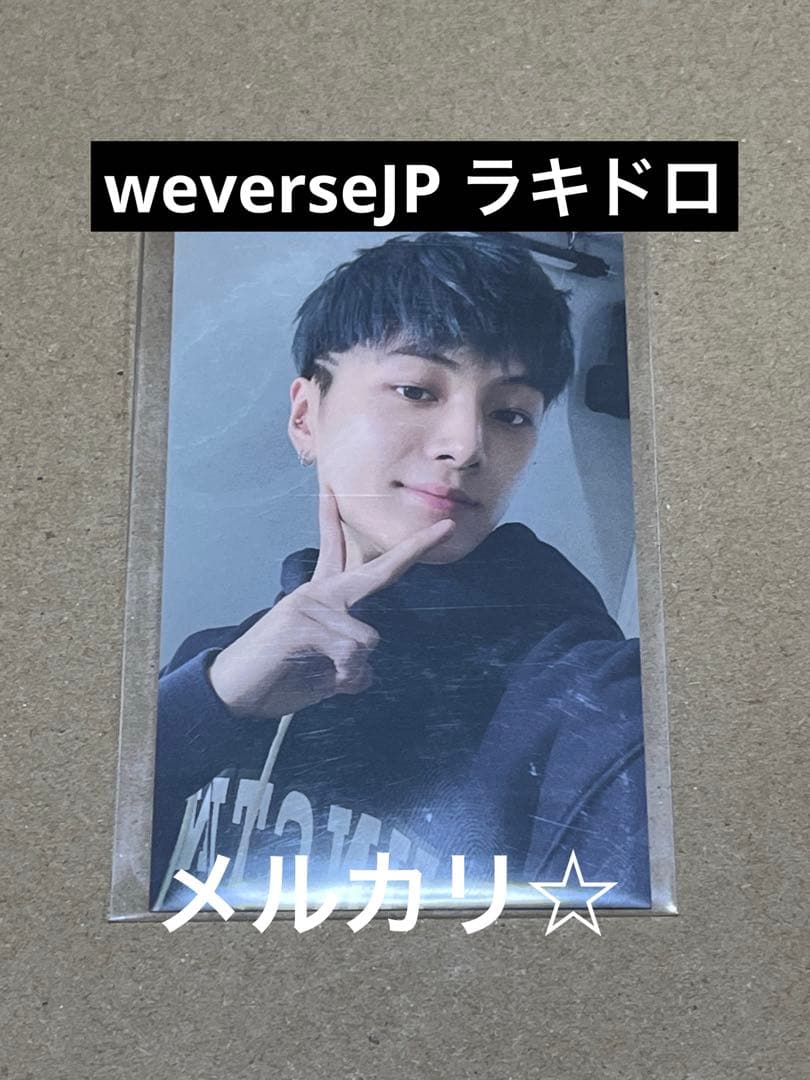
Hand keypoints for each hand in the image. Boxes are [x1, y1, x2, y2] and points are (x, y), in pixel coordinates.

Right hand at [208, 486, 454, 719]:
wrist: (234, 693)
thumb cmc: (279, 678)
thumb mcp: (324, 670)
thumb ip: (350, 662)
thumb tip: (365, 670)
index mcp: (321, 596)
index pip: (339, 552)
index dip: (341, 523)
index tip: (342, 493)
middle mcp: (317, 593)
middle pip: (376, 570)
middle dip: (413, 550)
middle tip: (445, 527)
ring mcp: (309, 605)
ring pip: (367, 638)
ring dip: (354, 670)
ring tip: (325, 677)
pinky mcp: (302, 624)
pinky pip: (350, 653)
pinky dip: (345, 677)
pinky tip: (324, 681)